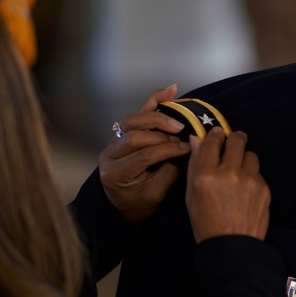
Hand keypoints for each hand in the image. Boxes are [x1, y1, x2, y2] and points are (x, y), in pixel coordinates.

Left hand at [99, 84, 190, 222]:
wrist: (123, 206)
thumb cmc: (139, 204)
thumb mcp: (155, 196)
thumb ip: (168, 173)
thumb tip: (185, 150)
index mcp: (115, 173)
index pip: (143, 155)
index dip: (167, 150)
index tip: (186, 149)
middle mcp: (109, 154)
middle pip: (134, 134)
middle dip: (161, 133)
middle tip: (181, 134)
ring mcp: (114, 141)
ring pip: (133, 120)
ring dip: (157, 118)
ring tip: (177, 121)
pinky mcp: (124, 133)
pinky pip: (138, 113)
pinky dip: (155, 100)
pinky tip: (171, 90)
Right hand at [185, 128, 269, 242]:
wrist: (231, 246)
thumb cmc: (205, 221)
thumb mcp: (191, 194)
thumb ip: (195, 164)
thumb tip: (196, 139)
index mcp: (206, 174)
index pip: (213, 141)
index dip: (215, 135)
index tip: (217, 135)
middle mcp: (229, 173)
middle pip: (236, 140)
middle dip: (234, 139)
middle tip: (232, 144)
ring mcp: (250, 180)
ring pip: (250, 154)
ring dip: (244, 158)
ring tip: (238, 171)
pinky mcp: (264, 188)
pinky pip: (258, 172)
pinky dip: (251, 176)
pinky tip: (245, 190)